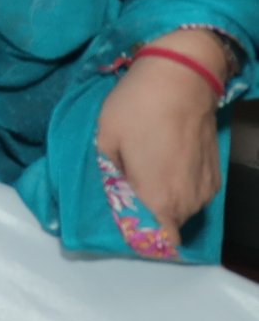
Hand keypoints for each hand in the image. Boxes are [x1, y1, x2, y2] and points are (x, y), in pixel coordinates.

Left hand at [97, 47, 227, 237]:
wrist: (182, 78)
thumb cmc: (136, 108)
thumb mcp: (105, 142)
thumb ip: (109, 178)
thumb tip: (110, 197)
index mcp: (159, 199)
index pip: (155, 241)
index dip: (137, 235)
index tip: (122, 219)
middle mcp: (187, 202)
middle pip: (165, 225)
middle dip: (146, 215)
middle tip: (127, 189)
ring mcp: (205, 190)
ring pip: (180, 211)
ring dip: (162, 201)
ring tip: (144, 172)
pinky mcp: (215, 176)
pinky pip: (192, 195)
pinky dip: (178, 188)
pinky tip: (164, 164)